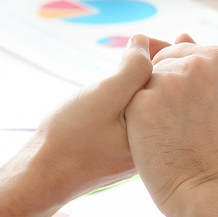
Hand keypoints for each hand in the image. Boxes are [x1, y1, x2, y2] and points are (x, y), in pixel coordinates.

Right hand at [29, 33, 167, 199]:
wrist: (42, 174)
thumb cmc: (72, 137)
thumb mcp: (106, 94)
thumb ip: (133, 67)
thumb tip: (145, 43)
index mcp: (159, 131)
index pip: (174, 84)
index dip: (165, 56)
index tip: (146, 42)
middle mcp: (154, 142)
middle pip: (165, 93)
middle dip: (155, 66)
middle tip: (140, 46)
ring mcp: (138, 147)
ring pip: (148, 103)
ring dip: (139, 81)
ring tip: (128, 63)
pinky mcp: (122, 148)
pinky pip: (133, 114)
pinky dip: (127, 97)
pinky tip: (111, 91)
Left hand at [125, 35, 217, 216]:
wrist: (214, 191)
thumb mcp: (215, 94)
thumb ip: (195, 63)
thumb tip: (182, 34)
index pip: (183, 54)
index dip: (183, 85)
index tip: (193, 111)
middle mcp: (195, 62)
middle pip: (164, 65)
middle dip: (166, 91)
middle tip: (184, 127)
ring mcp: (168, 80)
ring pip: (147, 83)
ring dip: (152, 105)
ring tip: (173, 136)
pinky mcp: (142, 102)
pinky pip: (133, 102)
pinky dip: (139, 121)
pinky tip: (157, 140)